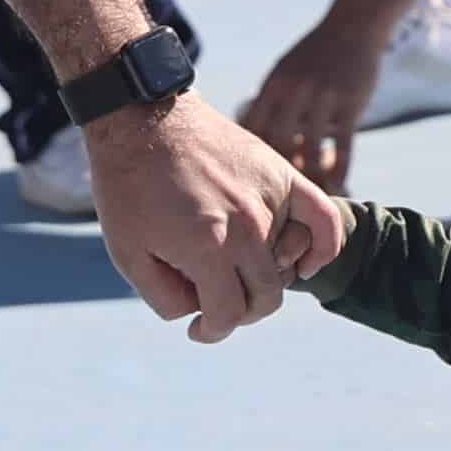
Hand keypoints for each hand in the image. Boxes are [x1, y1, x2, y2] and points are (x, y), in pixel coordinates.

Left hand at [85, 90, 341, 334]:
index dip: (212, 331)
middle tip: (217, 303)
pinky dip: (323, 248)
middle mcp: (246, 227)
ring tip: (235, 267)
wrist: (142, 120)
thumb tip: (199, 313)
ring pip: (286, 264)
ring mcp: (268, 199)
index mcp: (207, 249)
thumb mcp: (127, 254)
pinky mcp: (281, 175)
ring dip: (263, 276)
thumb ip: (165, 298)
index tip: (199, 329)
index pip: (230, 315)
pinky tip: (307, 264)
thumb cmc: (128, 187)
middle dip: (240, 312)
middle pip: (264, 297)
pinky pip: (324, 219)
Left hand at [240, 1, 397, 190]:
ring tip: (313, 196)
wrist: (353, 26)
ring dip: (311, 176)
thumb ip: (269, 101)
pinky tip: (340, 185)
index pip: (253, 130)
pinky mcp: (350, 103)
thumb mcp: (283, 70)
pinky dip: (340, 170)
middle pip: (277, 143)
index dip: (251, 159)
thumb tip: (250, 136)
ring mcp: (323, 97)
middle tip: (282, 197)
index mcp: (273, 85)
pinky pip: (343, 146)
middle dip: (278, 173)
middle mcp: (294, 91)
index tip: (255, 181)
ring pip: (310, 149)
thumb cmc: (315, 54)